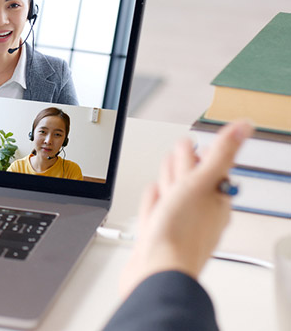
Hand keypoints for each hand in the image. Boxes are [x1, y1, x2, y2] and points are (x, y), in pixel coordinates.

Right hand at [119, 119, 252, 296]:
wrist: (156, 270)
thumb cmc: (181, 234)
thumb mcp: (200, 183)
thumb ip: (220, 154)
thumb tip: (244, 127)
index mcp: (215, 201)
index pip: (211, 169)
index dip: (203, 154)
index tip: (200, 141)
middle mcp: (200, 214)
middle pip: (192, 181)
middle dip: (184, 163)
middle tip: (184, 147)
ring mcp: (178, 225)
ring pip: (173, 195)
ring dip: (169, 179)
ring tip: (168, 169)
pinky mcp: (157, 235)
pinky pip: (156, 213)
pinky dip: (153, 202)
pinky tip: (154, 196)